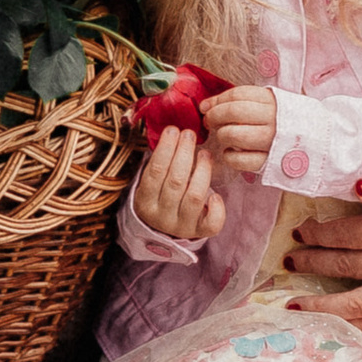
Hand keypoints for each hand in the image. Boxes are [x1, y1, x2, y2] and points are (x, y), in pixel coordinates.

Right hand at [131, 125, 223, 244]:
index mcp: (144, 202)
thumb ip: (159, 162)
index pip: (155, 171)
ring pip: (195, 196)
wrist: (164, 229)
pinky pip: (211, 223)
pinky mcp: (199, 232)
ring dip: (202, 170)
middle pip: (175, 181)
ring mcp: (181, 226)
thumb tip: (172, 130)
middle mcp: (161, 216)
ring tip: (205, 153)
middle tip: (190, 134)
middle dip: (184, 153)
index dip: (165, 148)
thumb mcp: (152, 183)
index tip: (173, 129)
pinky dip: (217, 208)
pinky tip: (216, 193)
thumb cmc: (160, 195)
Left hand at [202, 83, 277, 180]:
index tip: (206, 107)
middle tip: (210, 121)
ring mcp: (271, 142)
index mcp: (273, 101)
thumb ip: (240, 101)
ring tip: (225, 136)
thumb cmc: (285, 122)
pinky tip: (232, 152)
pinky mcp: (269, 163)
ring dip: (222, 135)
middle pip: (233, 112)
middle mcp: (273, 119)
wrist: (318, 142)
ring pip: (233, 135)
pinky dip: (229, 156)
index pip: (237, 95)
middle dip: (214, 116)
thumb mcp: (269, 104)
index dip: (216, 100)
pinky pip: (238, 160)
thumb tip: (205, 106)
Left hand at [282, 169, 361, 328]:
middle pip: (346, 266)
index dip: (319, 232)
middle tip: (290, 262)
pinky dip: (360, 331)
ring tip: (296, 305)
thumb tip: (356, 186)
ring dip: (323, 305)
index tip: (300, 231)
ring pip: (358, 305)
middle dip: (313, 263)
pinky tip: (340, 330)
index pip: (348, 232)